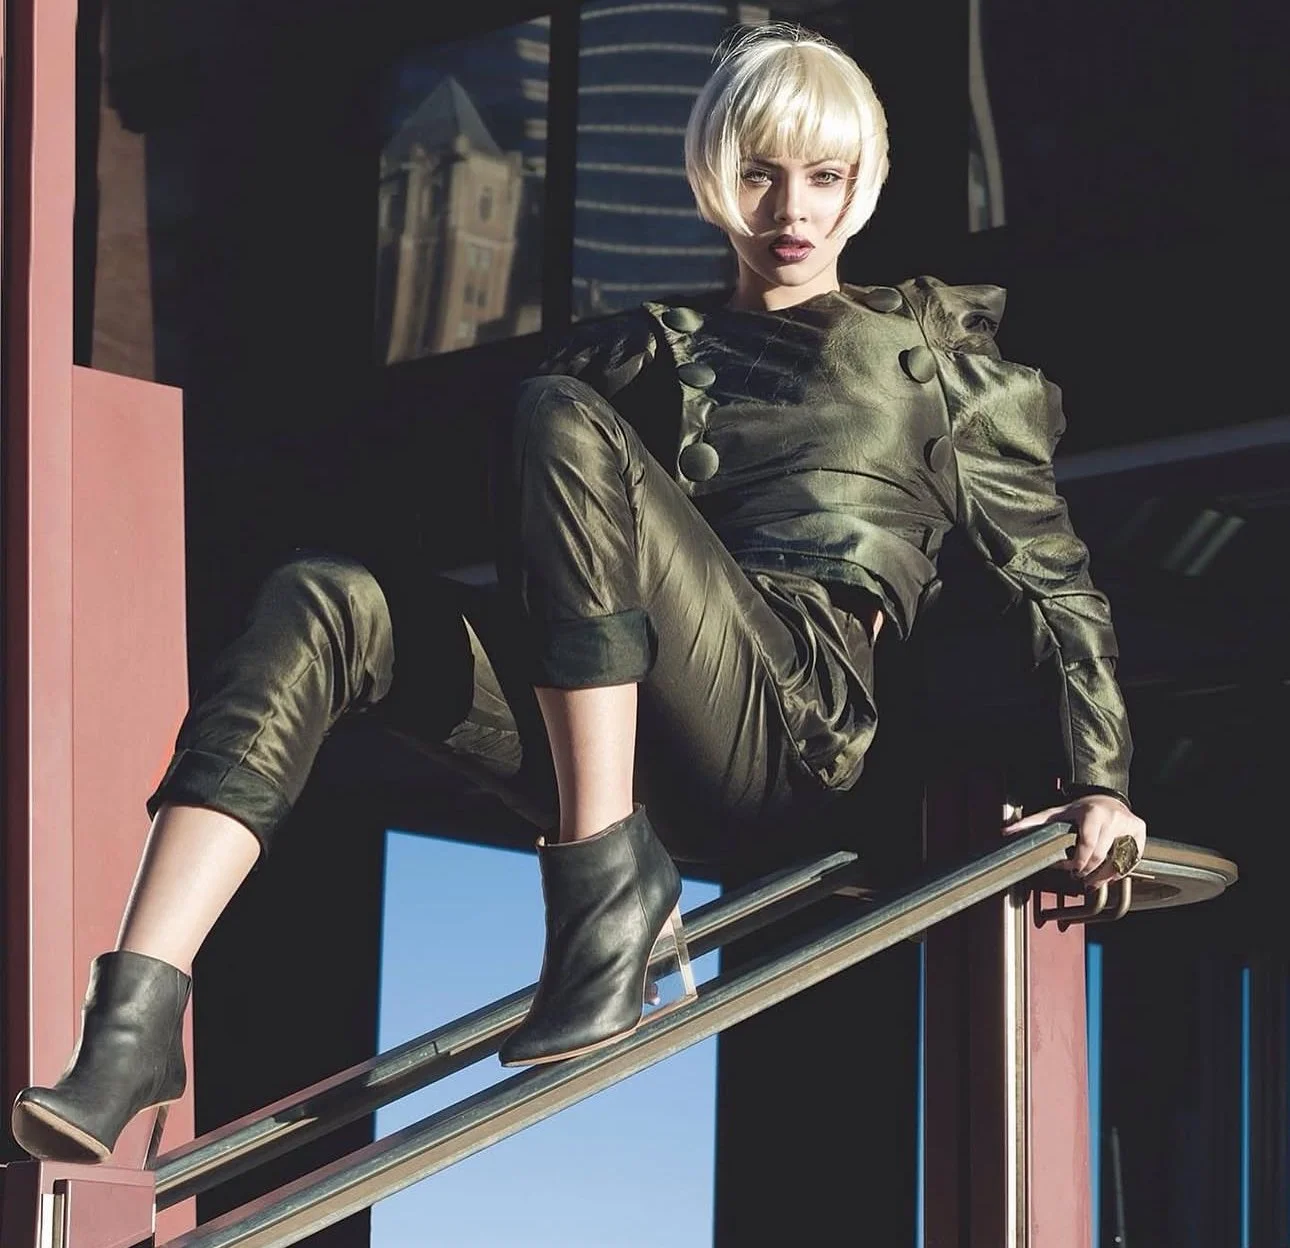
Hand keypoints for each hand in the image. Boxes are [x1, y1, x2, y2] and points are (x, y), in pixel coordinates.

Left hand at [1006, 795, 1145, 887]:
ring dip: (1105, 876)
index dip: (1079, 861)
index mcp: (1092, 813)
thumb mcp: (1057, 813)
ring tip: (1092, 883)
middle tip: (1079, 876)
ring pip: (1119, 861)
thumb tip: (1006, 831)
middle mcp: (1113, 818)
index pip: (1087, 845)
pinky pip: (1132, 859)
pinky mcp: (1140, 832)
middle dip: (1088, 870)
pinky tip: (1109, 876)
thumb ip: (1033, 823)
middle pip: (1101, 856)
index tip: (1071, 869)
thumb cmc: (1080, 808)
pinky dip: (1120, 871)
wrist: (1107, 796)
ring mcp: (1129, 825)